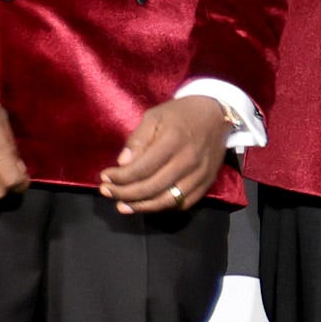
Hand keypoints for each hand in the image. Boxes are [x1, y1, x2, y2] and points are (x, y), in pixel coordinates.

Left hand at [100, 94, 229, 213]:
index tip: (104, 177)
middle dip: (124, 193)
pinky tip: (148, 204)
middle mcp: (188, 160)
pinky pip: (183, 203)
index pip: (141, 168)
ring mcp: (200, 174)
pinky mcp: (207, 182)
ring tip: (122, 206)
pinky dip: (163, 207)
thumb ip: (138, 140)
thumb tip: (122, 163)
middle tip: (107, 192)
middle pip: (152, 187)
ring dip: (141, 206)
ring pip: (167, 200)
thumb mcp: (154, 117)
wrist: (216, 115)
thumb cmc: (180, 114)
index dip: (119, 177)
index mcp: (173, 141)